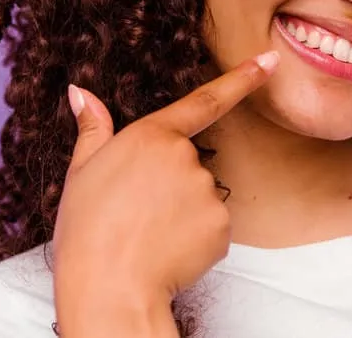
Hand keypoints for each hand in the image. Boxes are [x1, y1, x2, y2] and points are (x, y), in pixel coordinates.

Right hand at [51, 51, 279, 336]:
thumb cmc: (86, 232)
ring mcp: (207, 191)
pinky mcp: (221, 226)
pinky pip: (210, 227)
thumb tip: (80, 92)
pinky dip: (193, 239)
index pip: (205, 100)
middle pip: (189, 164)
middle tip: (135, 213)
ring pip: (200, 197)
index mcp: (151, 136)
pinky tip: (167, 251)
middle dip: (169, 185)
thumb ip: (93, 129)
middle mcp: (186, 157)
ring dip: (180, 213)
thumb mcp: (81, 173)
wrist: (108, 290)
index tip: (270, 61)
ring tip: (146, 234)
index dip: (243, 78)